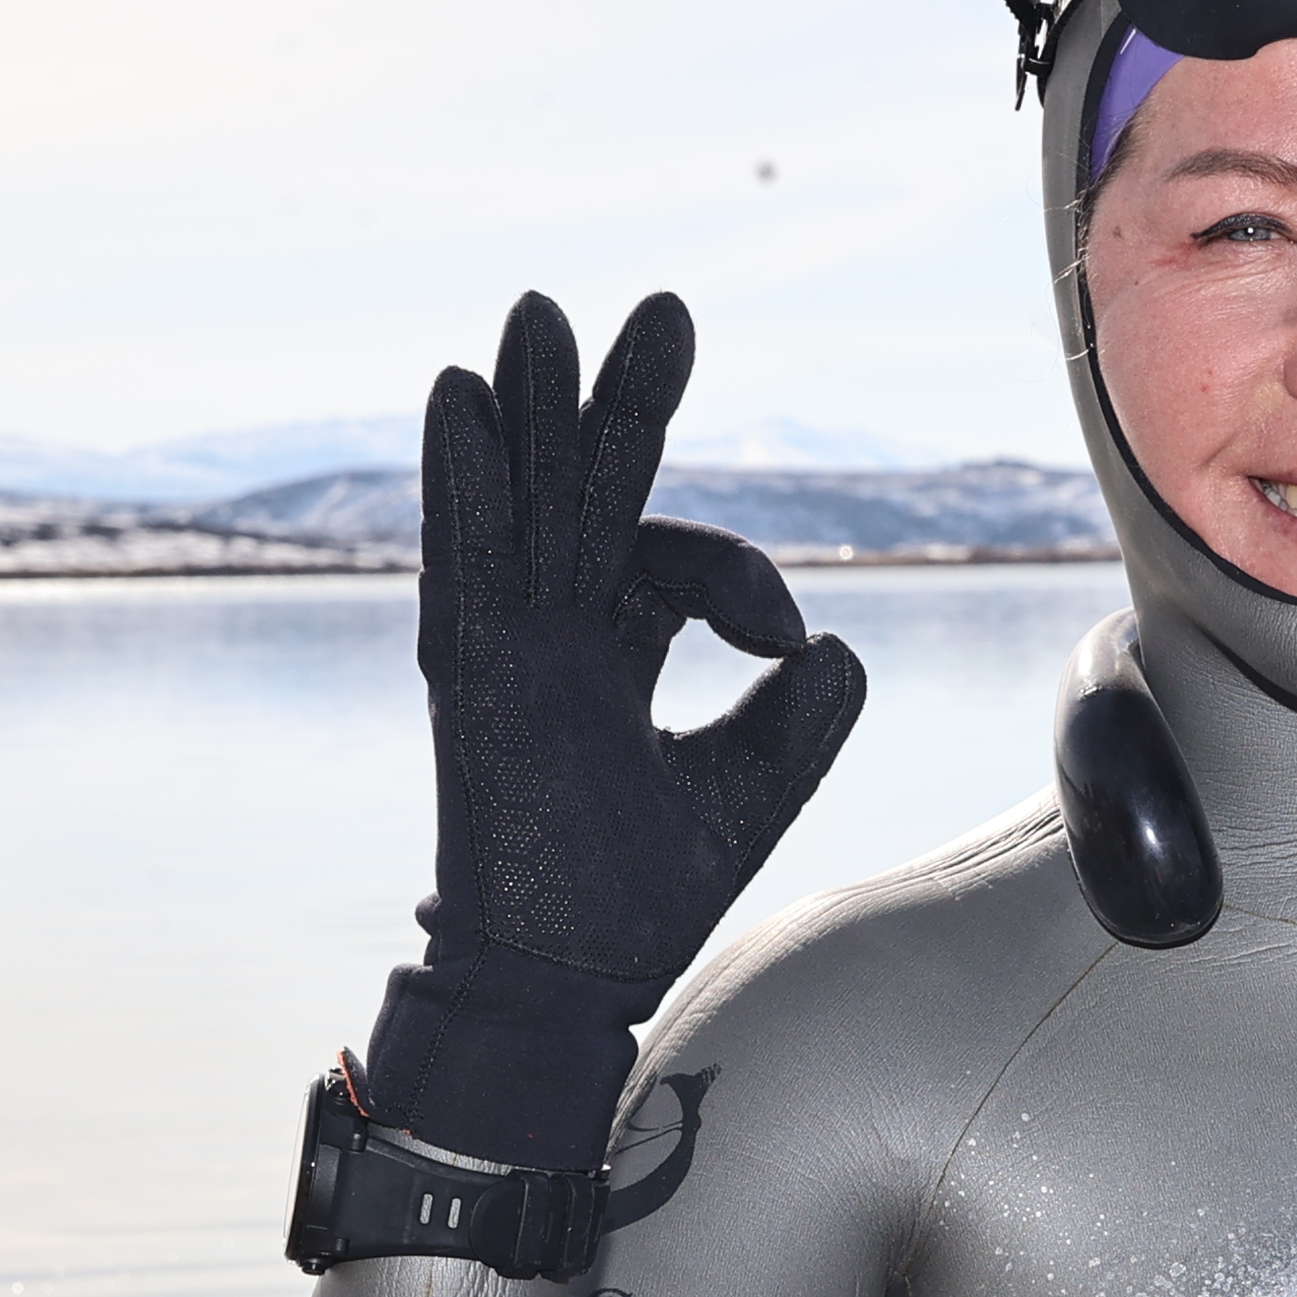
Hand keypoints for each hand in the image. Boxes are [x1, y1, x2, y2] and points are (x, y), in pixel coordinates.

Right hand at [417, 289, 864, 998]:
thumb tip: (835, 647)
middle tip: (666, 311)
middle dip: (622, 402)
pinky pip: (463, 559)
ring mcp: (509, 648)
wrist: (566, 985)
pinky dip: (461, 480)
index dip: (735, 577)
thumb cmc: (638, 899)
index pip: (674, 560)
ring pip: (526, 502)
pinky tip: (462, 401)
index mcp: (617, 646)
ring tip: (542, 316)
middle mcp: (558, 631)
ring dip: (536, 409)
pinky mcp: (472, 679)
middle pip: (589, 492)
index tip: (782, 638)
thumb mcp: (750, 794)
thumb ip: (802, 720)